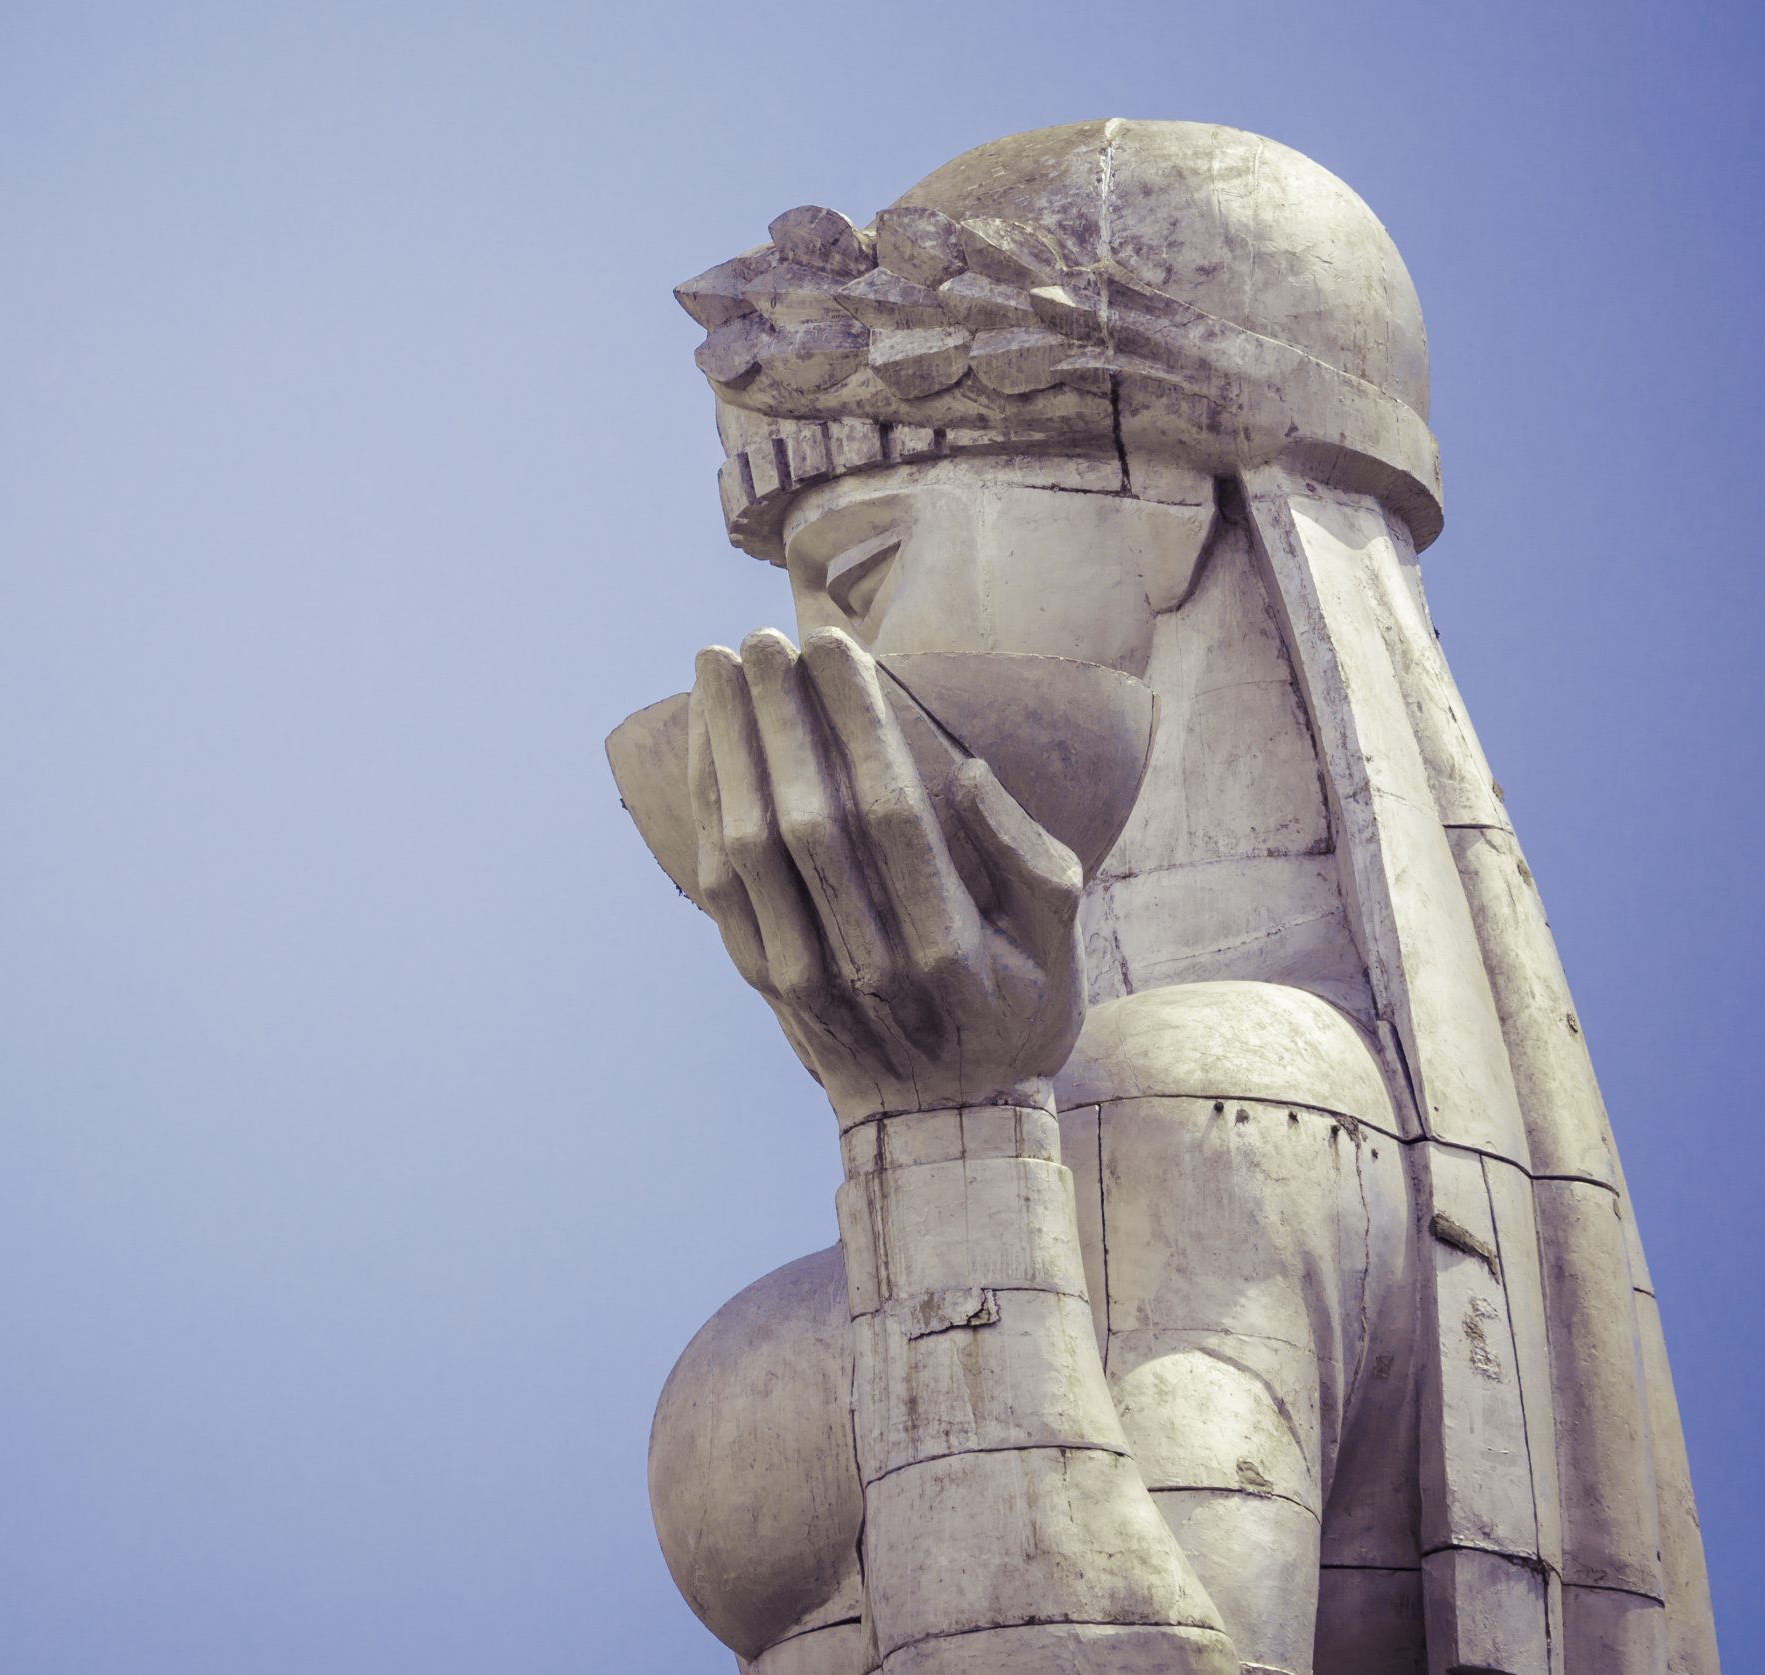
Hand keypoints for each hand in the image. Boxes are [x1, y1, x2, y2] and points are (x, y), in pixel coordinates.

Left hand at [687, 627, 1085, 1121]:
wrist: (943, 1128)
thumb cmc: (1016, 1016)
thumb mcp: (1060, 950)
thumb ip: (1031, 864)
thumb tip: (971, 775)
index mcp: (948, 948)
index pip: (889, 810)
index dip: (856, 722)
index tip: (836, 646)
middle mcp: (866, 964)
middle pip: (807, 818)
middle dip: (779, 717)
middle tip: (762, 636)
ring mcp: (804, 978)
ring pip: (748, 846)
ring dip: (728, 748)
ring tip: (718, 665)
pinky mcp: (762, 980)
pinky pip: (718, 882)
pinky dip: (706, 804)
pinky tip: (705, 741)